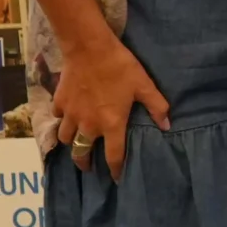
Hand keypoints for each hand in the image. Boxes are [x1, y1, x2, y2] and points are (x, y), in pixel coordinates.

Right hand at [53, 35, 171, 179]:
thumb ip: (157, 107)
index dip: (116, 170)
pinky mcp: (59, 102)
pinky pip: (58, 117)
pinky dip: (62, 119)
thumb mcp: (144, 85)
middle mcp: (88, 124)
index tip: (117, 178)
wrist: (89, 48)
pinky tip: (68, 114)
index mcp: (111, 124)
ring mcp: (70, 114)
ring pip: (66, 138)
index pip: (113, 156)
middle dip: (84, 163)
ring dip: (71, 142)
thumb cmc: (120, 67)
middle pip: (80, 153)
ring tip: (76, 140)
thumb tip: (167, 125)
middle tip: (87, 166)